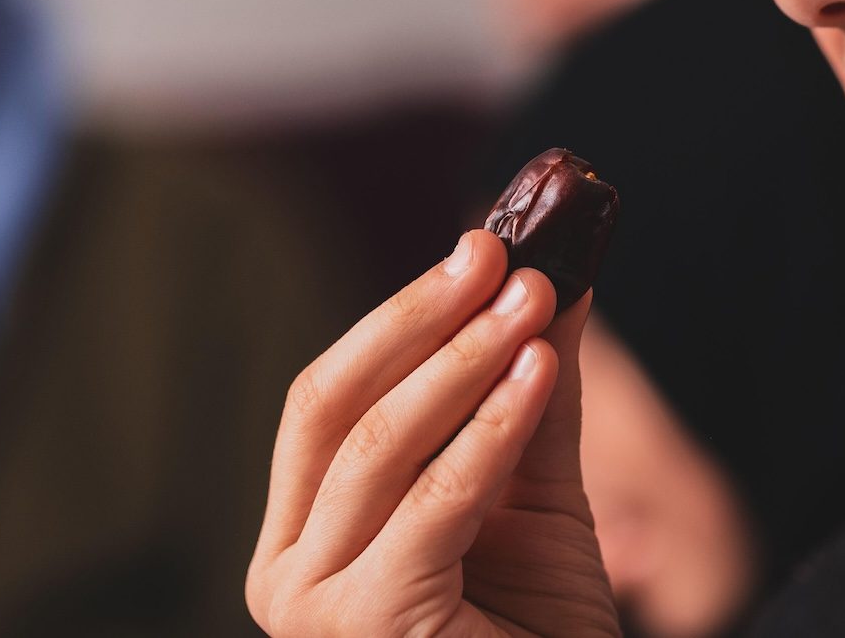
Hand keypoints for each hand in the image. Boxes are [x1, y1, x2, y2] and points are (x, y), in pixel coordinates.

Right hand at [246, 229, 620, 637]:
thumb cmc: (539, 632)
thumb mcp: (535, 492)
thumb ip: (530, 391)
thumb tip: (556, 271)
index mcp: (307, 534)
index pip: (327, 400)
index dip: (400, 315)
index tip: (480, 245)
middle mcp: (287, 572)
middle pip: (334, 407)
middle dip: (419, 320)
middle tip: (498, 254)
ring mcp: (314, 611)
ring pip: (379, 447)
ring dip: (464, 359)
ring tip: (535, 299)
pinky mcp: (367, 630)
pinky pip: (433, 504)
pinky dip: (488, 428)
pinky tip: (535, 372)